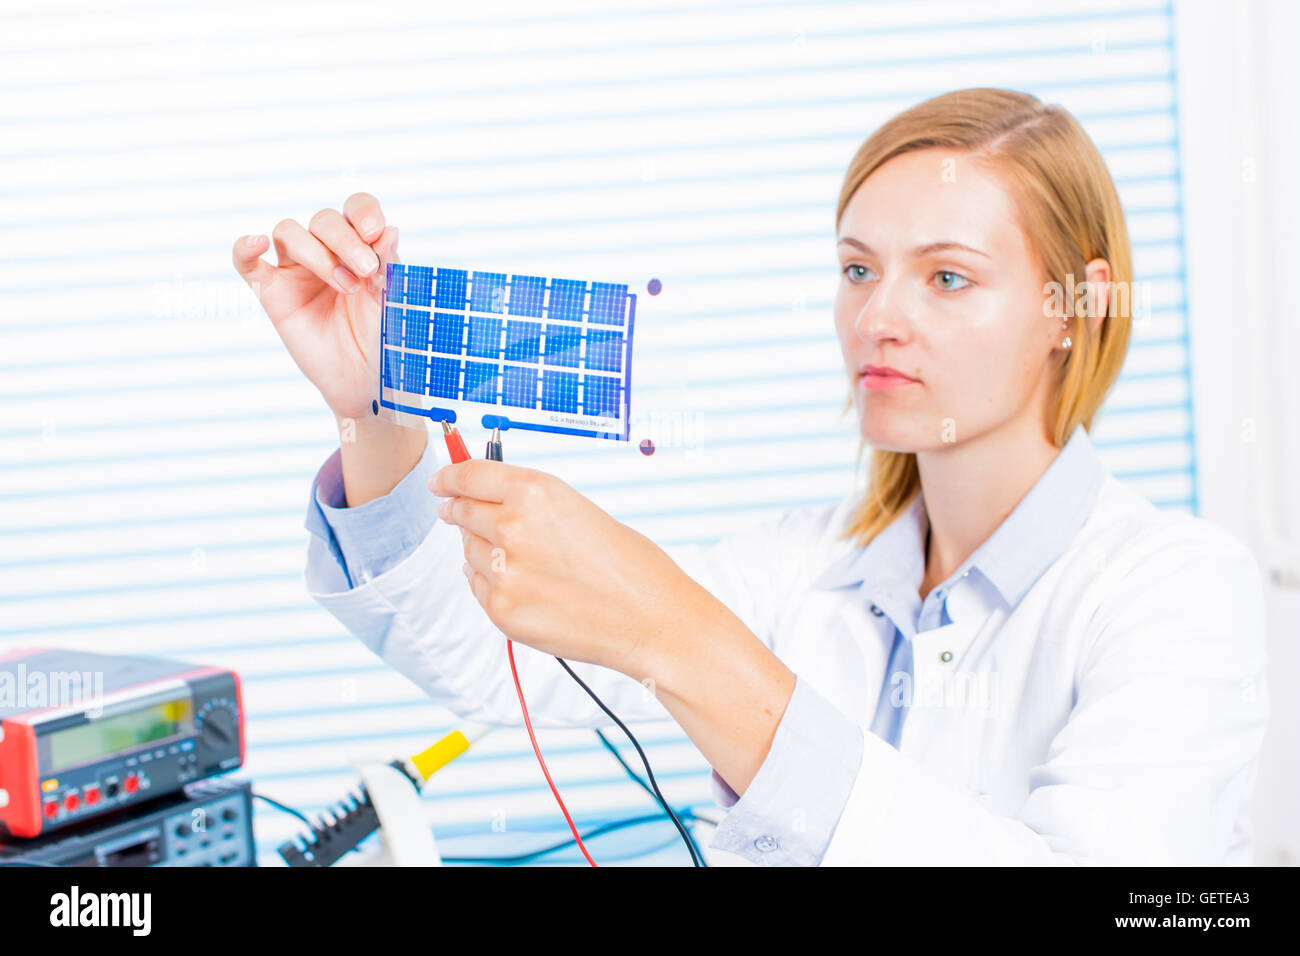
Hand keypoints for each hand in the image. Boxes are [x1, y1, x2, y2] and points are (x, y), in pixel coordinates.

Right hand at [231, 192, 398, 420]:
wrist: (365, 380)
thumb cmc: (383, 337)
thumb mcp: (392, 299)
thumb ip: (388, 265)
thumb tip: (388, 229)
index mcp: (360, 245)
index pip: (355, 209)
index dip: (363, 212)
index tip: (375, 231)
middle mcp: (326, 250)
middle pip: (323, 220)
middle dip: (345, 241)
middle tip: (365, 272)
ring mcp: (296, 269)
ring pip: (289, 233)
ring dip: (317, 253)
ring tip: (345, 286)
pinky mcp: (271, 292)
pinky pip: (246, 262)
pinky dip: (245, 248)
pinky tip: (255, 243)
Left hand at [430, 460, 717, 676]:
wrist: (651, 620)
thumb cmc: (629, 564)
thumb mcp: (579, 512)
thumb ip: (529, 506)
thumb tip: (485, 508)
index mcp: (535, 491)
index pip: (469, 475)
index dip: (449, 476)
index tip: (439, 481)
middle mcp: (512, 526)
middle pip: (462, 511)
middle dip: (458, 511)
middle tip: (456, 513)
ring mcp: (503, 571)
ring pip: (469, 551)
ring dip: (484, 551)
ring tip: (527, 563)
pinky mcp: (501, 609)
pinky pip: (478, 586)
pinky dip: (492, 583)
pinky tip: (526, 587)